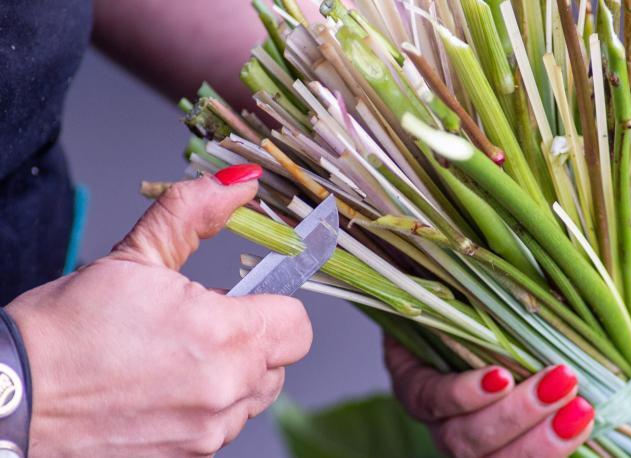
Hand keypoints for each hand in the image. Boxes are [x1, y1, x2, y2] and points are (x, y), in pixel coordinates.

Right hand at [6, 165, 312, 456]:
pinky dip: (204, 408)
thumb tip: (239, 183)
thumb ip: (195, 212)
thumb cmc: (65, 332)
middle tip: (203, 322)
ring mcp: (206, 434)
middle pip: (280, 363)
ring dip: (231, 375)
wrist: (12, 399)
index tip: (248, 295)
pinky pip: (219, 428)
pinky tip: (162, 390)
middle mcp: (225, 393)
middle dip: (253, 338)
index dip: (275, 303)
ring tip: (177, 357)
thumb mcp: (135, 255)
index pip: (297, 324)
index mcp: (225, 337)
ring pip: (252, 398)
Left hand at [385, 277, 630, 457]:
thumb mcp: (630, 300)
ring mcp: (444, 408)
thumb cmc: (570, 285)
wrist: (510, 243)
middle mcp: (485, 427)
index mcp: (534, 423)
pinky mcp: (411, 372)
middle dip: (541, 444)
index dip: (557, 454)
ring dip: (510, 420)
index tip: (591, 424)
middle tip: (578, 407)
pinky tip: (497, 377)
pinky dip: (462, 393)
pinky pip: (428, 400)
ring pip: (465, 443)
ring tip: (550, 385)